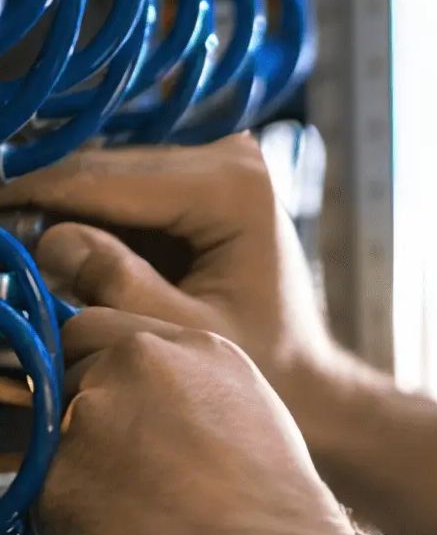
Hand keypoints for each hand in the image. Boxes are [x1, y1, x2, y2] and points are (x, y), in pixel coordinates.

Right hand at [0, 136, 339, 414]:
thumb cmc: (263, 367)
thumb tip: (44, 239)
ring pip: (104, 176)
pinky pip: (121, 192)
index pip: (106, 179)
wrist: (308, 378)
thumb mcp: (182, 333)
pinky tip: (48, 245)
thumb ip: (116, 284)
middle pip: (101, 168)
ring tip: (17, 242)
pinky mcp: (199, 181)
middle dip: (37, 199)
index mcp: (232, 185)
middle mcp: (228, 156)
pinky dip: (86, 217)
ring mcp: (215, 162)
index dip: (31, 193)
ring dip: (57, 207)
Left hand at [37, 307, 358, 534]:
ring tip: (137, 518)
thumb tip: (144, 421)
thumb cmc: (278, 523)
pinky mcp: (55, 475)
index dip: (99, 376)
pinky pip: (40, 494)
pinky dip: (68, 523)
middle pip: (67, 371)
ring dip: (75, 469)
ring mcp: (92, 415)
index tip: (115, 416)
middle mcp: (137, 363)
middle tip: (125, 474)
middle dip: (80, 414)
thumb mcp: (250, 425)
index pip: (101, 331)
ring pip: (50, 434)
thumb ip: (186, 401)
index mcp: (195, 346)